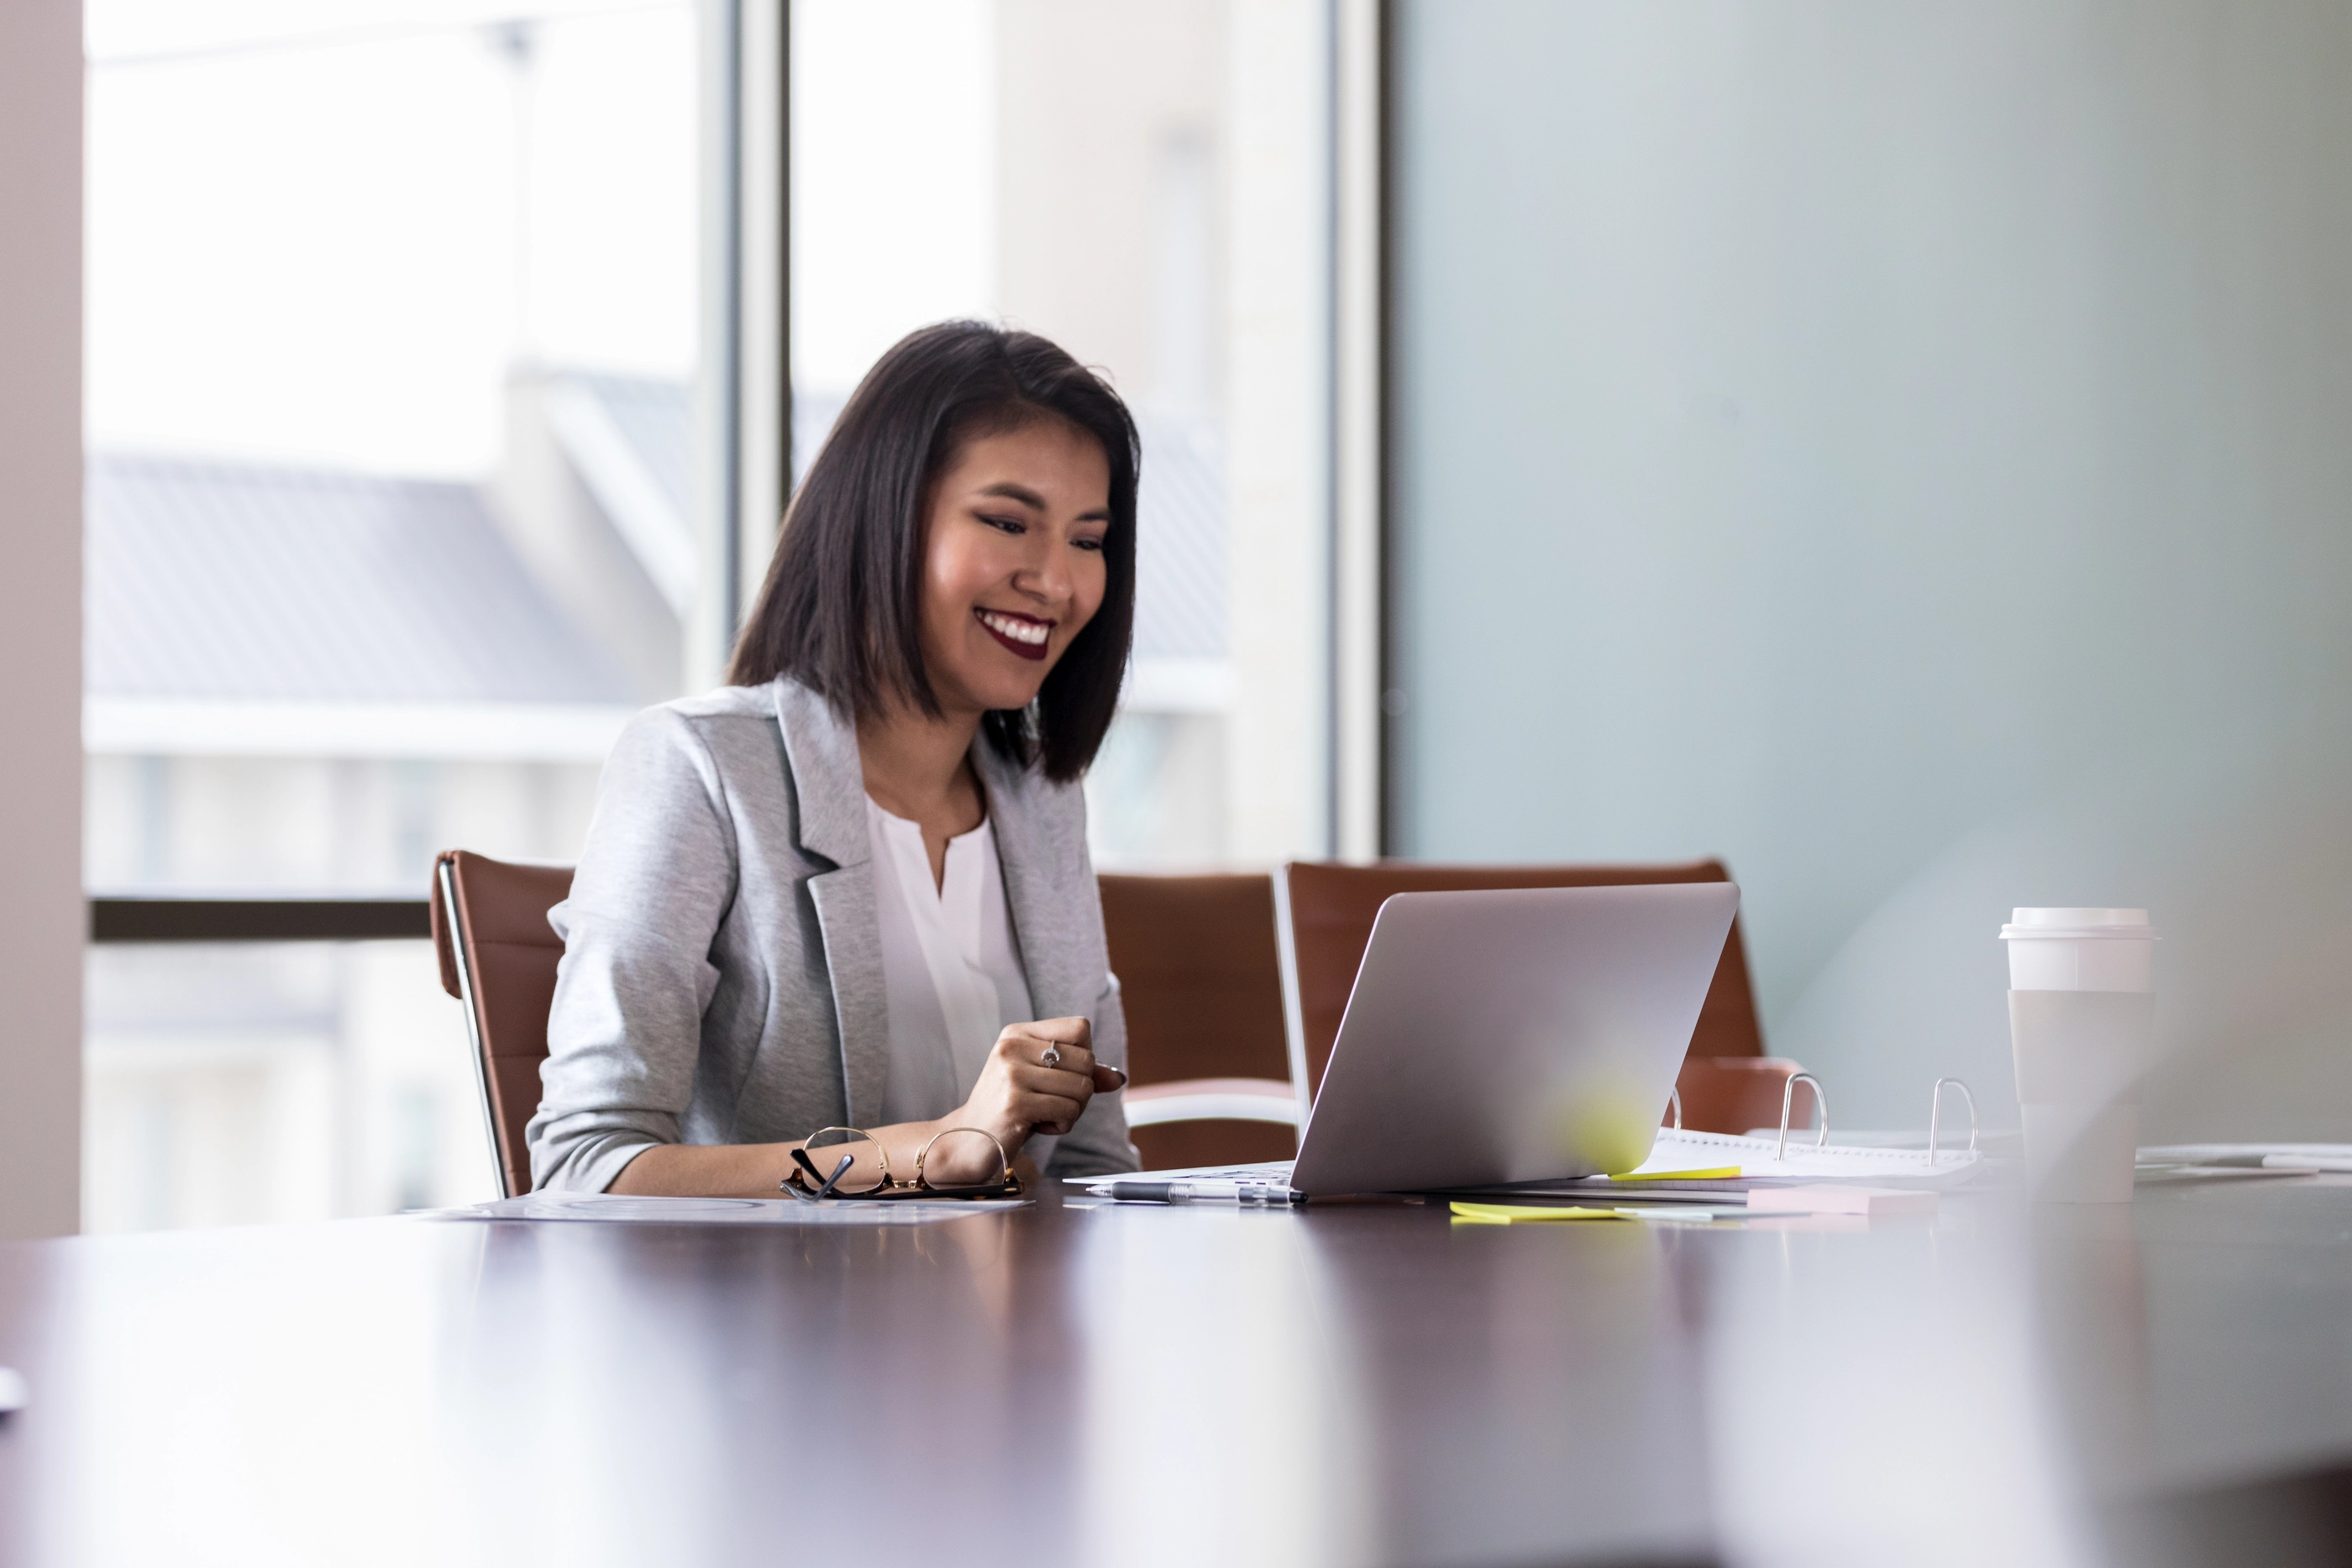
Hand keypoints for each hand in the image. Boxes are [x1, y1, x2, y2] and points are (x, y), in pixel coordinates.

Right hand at [936, 1018, 1125, 1180]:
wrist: (966, 1141)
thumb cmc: (1009, 1109)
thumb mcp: (1043, 1082)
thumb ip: (1080, 1074)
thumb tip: (1118, 1078)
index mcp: (1017, 1033)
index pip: (1080, 1028)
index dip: (1083, 1058)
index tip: (1059, 1077)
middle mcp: (1012, 1047)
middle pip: (1087, 1061)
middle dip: (1081, 1091)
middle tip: (1052, 1104)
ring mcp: (1011, 1074)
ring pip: (1082, 1088)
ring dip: (1072, 1111)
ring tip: (1042, 1115)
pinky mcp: (1015, 1103)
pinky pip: (1069, 1111)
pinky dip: (1061, 1125)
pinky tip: (1036, 1127)